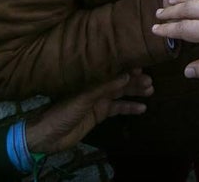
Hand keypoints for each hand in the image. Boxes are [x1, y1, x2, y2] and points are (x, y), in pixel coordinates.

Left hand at [24, 70, 152, 154]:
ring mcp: (98, 100)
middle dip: (134, 79)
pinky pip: (118, 108)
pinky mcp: (100, 113)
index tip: (141, 64)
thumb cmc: (61, 112)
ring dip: (134, 91)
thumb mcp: (82, 98)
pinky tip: (142, 108)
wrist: (48, 135)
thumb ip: (104, 86)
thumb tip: (126, 75)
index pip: (110, 68)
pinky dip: (129, 107)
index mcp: (89, 78)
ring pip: (120, 93)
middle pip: (118, 80)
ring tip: (150, 90)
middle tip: (150, 80)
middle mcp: (95, 86)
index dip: (126, 66)